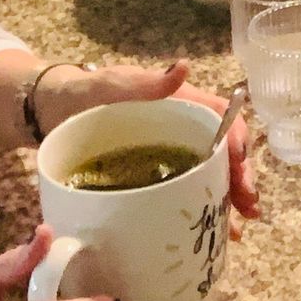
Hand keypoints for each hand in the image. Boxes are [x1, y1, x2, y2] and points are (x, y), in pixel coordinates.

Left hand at [36, 61, 260, 232]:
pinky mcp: (158, 176)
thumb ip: (145, 82)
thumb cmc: (86, 93)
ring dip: (228, 200)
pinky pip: (188, 191)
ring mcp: (172, 154)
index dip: (235, 140)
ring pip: (211, 175)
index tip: (238, 166)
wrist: (53, 113)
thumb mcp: (113, 83)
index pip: (221, 119)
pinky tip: (214, 231)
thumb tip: (182, 68)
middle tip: (247, 206)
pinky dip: (203, 209)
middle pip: (223, 152)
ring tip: (237, 229)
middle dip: (239, 179)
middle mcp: (184, 129)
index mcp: (181, 104)